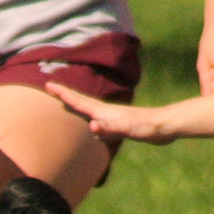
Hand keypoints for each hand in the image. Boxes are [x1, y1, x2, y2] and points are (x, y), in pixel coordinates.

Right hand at [46, 81, 178, 144]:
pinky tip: (92, 125)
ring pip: (88, 110)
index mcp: (104, 112)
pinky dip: (89, 119)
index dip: (63, 94)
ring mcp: (112, 118)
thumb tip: (92, 126)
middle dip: (65, 95)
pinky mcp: (119, 125)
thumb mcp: (127, 129)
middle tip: (51, 88)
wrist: (165, 126)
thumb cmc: (147, 127)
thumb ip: (110, 128)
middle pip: (81, 102)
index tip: (48, 84)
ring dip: (76, 105)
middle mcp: (106, 112)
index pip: (78, 101)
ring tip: (66, 102)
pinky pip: (98, 121)